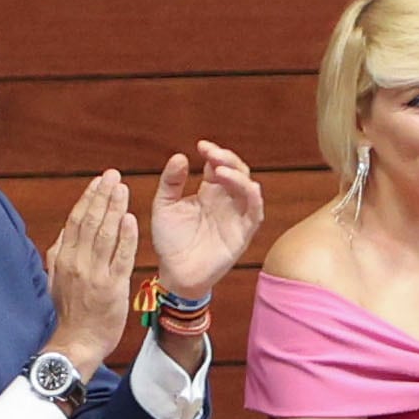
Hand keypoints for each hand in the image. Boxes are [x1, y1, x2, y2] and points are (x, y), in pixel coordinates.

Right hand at [41, 170, 139, 369]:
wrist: (76, 342)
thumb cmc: (70, 312)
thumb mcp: (58, 278)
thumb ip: (62, 253)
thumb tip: (67, 230)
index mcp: (63, 257)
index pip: (75, 220)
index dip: (87, 198)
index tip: (98, 181)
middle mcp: (76, 262)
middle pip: (88, 221)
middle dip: (102, 196)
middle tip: (113, 175)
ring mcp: (93, 274)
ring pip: (104, 234)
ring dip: (114, 209)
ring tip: (122, 188)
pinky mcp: (111, 288)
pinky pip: (120, 258)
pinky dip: (125, 237)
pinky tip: (131, 219)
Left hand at [144, 141, 263, 296]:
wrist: (175, 272)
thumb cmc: (169, 240)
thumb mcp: (163, 205)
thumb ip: (170, 181)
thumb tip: (180, 156)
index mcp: (208, 192)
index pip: (218, 165)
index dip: (214, 153)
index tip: (201, 146)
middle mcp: (226, 201)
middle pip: (237, 172)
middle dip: (228, 159)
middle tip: (212, 154)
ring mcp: (236, 216)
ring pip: (249, 188)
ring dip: (239, 176)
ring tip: (221, 169)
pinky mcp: (243, 233)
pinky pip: (255, 212)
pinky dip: (254, 197)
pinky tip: (245, 187)